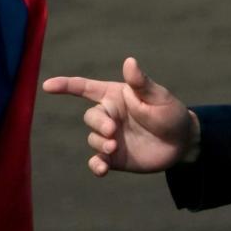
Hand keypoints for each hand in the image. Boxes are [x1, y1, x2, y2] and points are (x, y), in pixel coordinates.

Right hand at [43, 57, 200, 176]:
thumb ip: (141, 83)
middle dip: (98, 123)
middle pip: (91, 117)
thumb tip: (129, 61)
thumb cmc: (171, 113)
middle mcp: (110, 115)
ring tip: (114, 146)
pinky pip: (97, 161)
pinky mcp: (114, 157)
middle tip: (112, 131)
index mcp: (117, 96)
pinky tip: (102, 169)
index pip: (87, 88)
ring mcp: (110, 137)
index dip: (67, 85)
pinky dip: (96, 165)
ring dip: (100, 143)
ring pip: (92, 138)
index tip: (47, 85)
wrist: (182, 143)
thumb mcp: (159, 97)